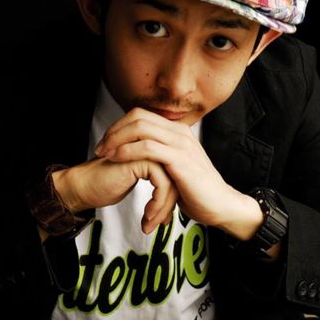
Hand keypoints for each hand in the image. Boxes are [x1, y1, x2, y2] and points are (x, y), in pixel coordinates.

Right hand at [52, 156, 177, 234]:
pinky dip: (157, 204)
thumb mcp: (139, 188)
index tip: (162, 220)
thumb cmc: (105, 186)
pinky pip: (162, 184)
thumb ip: (158, 188)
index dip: (172, 201)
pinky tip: (146, 215)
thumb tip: (179, 201)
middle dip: (168, 207)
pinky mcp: (141, 160)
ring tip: (150, 223)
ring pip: (172, 183)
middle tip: (159, 225)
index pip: (176, 176)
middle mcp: (152, 149)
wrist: (83, 186)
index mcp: (153, 152)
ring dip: (162, 208)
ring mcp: (147, 152)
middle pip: (176, 179)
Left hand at [94, 107, 263, 239]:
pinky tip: (115, 160)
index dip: (119, 126)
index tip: (105, 143)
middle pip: (138, 117)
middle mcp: (179, 132)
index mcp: (177, 131)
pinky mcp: (180, 160)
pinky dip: (127, 151)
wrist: (220, 205)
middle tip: (99, 149)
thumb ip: (160, 156)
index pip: (140, 115)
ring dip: (116, 140)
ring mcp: (181, 144)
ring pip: (140, 128)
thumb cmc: (196, 190)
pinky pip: (147, 148)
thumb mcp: (175, 167)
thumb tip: (139, 153)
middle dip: (113, 131)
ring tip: (103, 155)